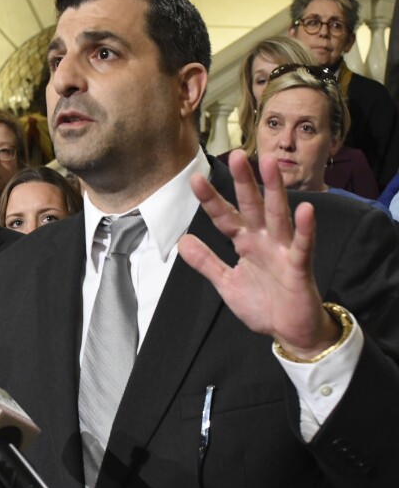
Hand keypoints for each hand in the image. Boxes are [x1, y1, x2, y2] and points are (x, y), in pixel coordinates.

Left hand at [177, 150, 339, 359]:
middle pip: (252, 206)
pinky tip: (306, 210)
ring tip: (268, 165)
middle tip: (236, 155)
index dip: (211, 200)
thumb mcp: (226, 283)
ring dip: (274, 191)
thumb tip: (182, 241)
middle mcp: (264, 240)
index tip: (195, 179)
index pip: (225, 217)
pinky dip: (305, 229)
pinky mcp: (300, 268)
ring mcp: (283, 251)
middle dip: (244, 182)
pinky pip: (303, 246)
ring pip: (278, 216)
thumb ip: (206, 262)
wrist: (289, 332)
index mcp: (245, 243)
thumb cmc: (262, 303)